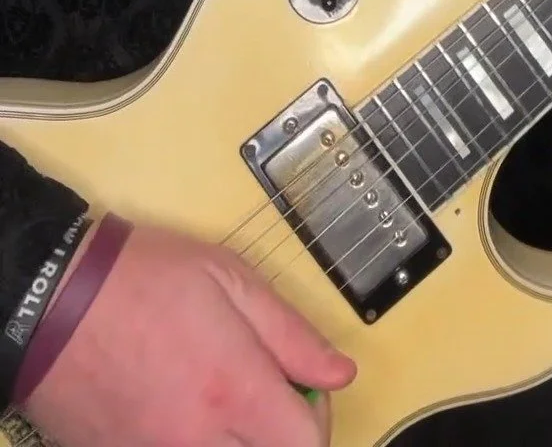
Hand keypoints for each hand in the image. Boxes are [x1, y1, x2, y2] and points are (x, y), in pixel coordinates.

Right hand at [23, 222, 355, 446]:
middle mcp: (199, 439)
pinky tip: (184, 410)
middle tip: (268, 397)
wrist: (54, 302)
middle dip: (280, 433)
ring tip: (224, 402)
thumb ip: (290, 333)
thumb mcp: (230, 280)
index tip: (307, 390)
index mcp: (235, 390)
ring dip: (238, 439)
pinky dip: (195, 442)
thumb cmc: (141, 279)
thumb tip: (338, 371)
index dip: (319, 417)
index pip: (306, 442)